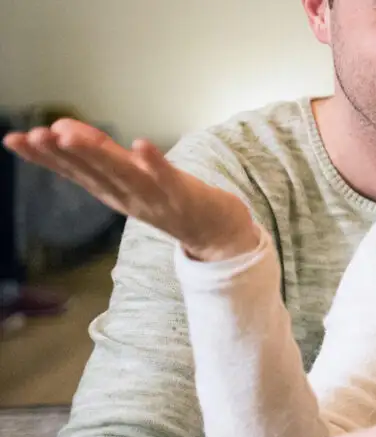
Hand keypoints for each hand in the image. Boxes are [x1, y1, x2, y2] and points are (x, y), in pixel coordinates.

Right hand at [2, 119, 258, 260]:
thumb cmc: (172, 200)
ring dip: (97, 156)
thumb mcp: (130, 176)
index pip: (73, 172)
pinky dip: (154, 163)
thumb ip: (100, 153)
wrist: (219, 234)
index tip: (13, 139)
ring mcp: (156, 199)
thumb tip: (64, 128)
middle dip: (62, 154)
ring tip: (70, 135)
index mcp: (112, 192)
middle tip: (35, 135)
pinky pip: (167, 178)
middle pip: (92, 174)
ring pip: (122, 176)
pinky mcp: (185, 196)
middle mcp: (128, 198)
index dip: (43, 157)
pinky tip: (140, 144)